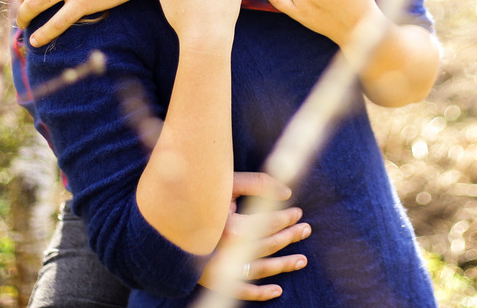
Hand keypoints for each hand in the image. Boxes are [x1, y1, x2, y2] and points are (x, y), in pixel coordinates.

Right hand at [198, 172, 309, 300]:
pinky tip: (278, 291)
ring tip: (301, 260)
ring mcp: (221, 268)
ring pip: (260, 269)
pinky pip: (240, 291)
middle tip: (306, 229)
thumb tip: (287, 193)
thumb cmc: (202, 197)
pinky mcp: (213, 280)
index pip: (268, 223)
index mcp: (231, 228)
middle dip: (289, 236)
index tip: (298, 212)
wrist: (170, 220)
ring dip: (283, 265)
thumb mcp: (228, 184)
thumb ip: (258, 183)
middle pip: (267, 245)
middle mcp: (227, 251)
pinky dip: (259, 294)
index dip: (286, 217)